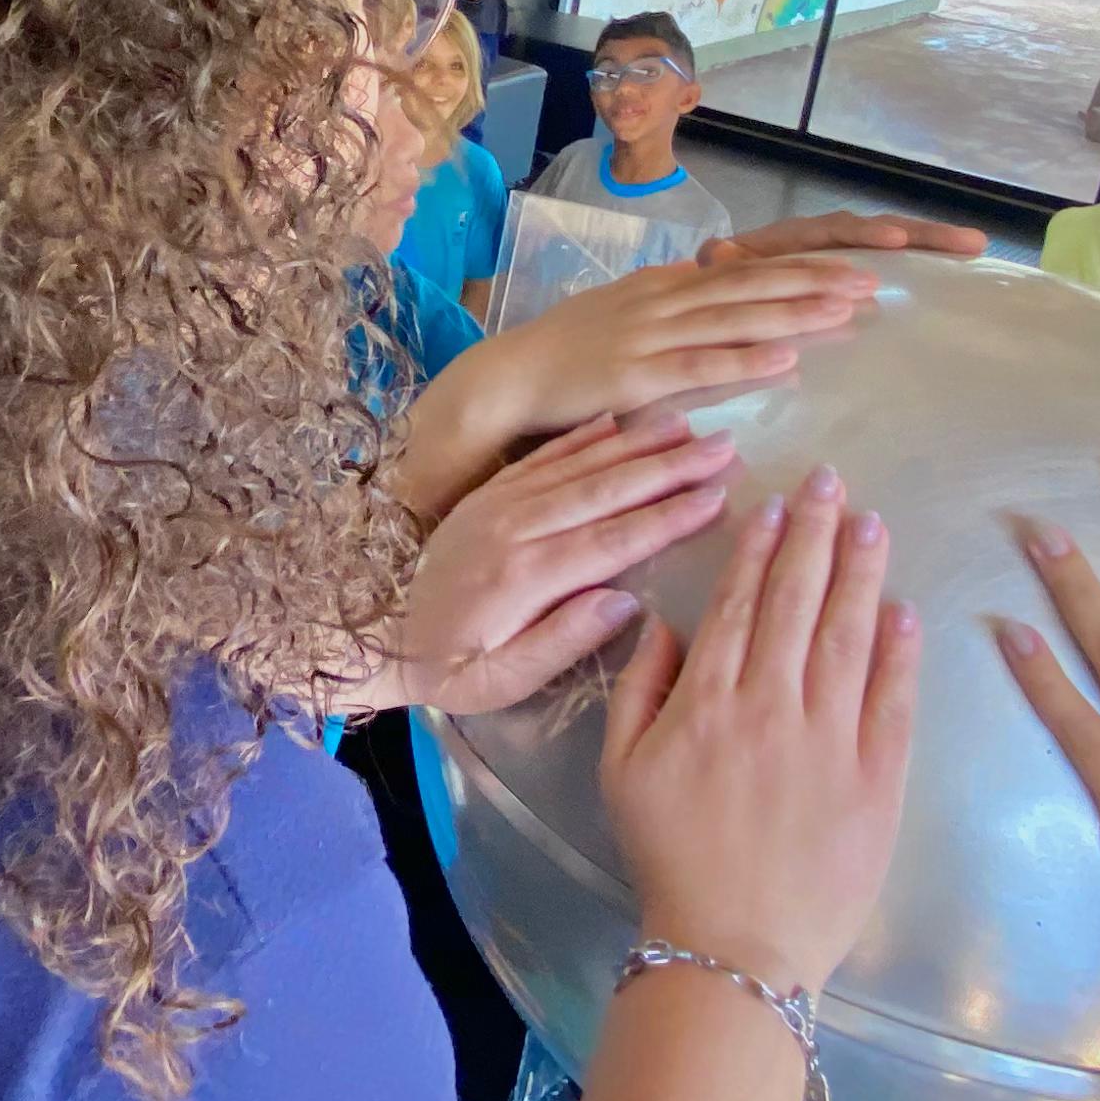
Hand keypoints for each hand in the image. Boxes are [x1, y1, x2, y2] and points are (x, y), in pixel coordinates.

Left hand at [380, 414, 732, 715]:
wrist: (374, 636)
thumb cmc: (448, 670)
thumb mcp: (501, 681)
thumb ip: (561, 642)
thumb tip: (625, 603)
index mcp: (524, 576)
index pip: (614, 539)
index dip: (670, 517)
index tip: (720, 496)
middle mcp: (515, 526)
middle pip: (606, 489)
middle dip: (670, 467)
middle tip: (725, 446)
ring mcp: (499, 503)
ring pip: (579, 464)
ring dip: (637, 443)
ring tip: (689, 424)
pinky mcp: (488, 495)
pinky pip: (543, 458)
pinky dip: (584, 437)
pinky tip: (620, 420)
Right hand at [474, 254, 872, 431]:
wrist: (508, 377)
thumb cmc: (562, 352)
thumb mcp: (619, 311)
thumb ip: (665, 298)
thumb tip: (705, 278)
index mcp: (662, 286)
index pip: (743, 271)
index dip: (799, 267)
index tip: (850, 264)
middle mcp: (662, 301)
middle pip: (751, 285)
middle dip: (813, 280)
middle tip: (871, 279)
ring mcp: (650, 336)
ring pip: (735, 319)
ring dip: (794, 312)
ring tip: (846, 308)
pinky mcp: (637, 375)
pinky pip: (701, 366)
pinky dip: (746, 361)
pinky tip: (787, 359)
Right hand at [600, 470, 918, 993]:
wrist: (734, 948)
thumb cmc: (670, 861)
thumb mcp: (621, 772)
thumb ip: (640, 689)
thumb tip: (665, 621)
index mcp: (707, 701)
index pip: (740, 604)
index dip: (761, 547)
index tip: (777, 504)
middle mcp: (771, 706)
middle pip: (799, 601)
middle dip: (817, 534)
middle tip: (834, 482)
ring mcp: (831, 740)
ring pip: (849, 635)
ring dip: (862, 573)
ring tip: (873, 522)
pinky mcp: (879, 779)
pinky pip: (893, 700)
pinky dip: (900, 651)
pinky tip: (903, 609)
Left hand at [697, 210, 987, 265]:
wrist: (707, 300)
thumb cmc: (714, 287)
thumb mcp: (715, 277)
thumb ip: (721, 266)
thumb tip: (720, 252)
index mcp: (789, 241)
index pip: (830, 232)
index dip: (863, 235)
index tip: (894, 241)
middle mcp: (821, 244)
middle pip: (876, 230)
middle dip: (920, 233)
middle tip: (967, 240)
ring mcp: (839, 262)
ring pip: (891, 245)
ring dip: (932, 244)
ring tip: (975, 245)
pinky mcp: (848, 284)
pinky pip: (891, 270)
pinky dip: (923, 267)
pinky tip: (960, 269)